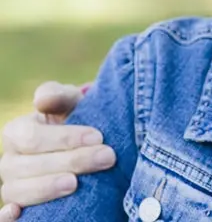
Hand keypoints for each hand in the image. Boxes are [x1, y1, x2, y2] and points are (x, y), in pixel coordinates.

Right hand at [0, 82, 114, 218]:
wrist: (85, 142)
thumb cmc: (75, 117)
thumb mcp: (71, 102)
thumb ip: (59, 96)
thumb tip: (42, 99)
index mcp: (18, 131)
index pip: (31, 137)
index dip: (64, 138)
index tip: (98, 136)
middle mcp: (10, 160)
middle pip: (27, 166)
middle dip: (70, 161)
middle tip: (106, 157)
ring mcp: (13, 184)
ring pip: (17, 191)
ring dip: (46, 189)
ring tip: (76, 184)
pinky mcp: (21, 204)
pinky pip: (4, 215)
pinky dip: (8, 217)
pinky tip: (19, 214)